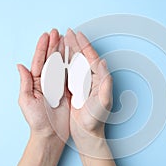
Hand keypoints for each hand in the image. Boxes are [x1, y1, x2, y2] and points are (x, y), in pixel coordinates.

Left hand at [17, 29, 69, 141]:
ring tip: (66, 39)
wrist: (51, 134)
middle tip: (57, 32)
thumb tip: (20, 65)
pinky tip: (74, 55)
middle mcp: (47, 81)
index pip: (39, 60)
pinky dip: (72, 63)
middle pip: (50, 59)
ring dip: (63, 51)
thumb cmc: (37, 120)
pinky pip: (70, 74)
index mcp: (36, 82)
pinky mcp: (68, 90)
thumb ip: (24, 83)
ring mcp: (58, 85)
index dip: (42, 47)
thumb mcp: (26, 101)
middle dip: (53, 45)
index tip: (46, 35)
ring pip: (61, 64)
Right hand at [64, 29, 112, 147]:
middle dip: (76, 44)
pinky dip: (64, 63)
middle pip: (83, 57)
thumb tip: (104, 62)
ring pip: (75, 63)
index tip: (78, 34)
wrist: (88, 133)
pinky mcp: (75, 90)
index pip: (92, 58)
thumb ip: (105, 82)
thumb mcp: (103, 101)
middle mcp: (92, 79)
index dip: (85, 45)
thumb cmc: (96, 119)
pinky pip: (69, 72)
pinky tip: (60, 57)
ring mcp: (83, 84)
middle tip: (69, 32)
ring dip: (70, 51)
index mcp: (99, 79)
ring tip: (64, 40)